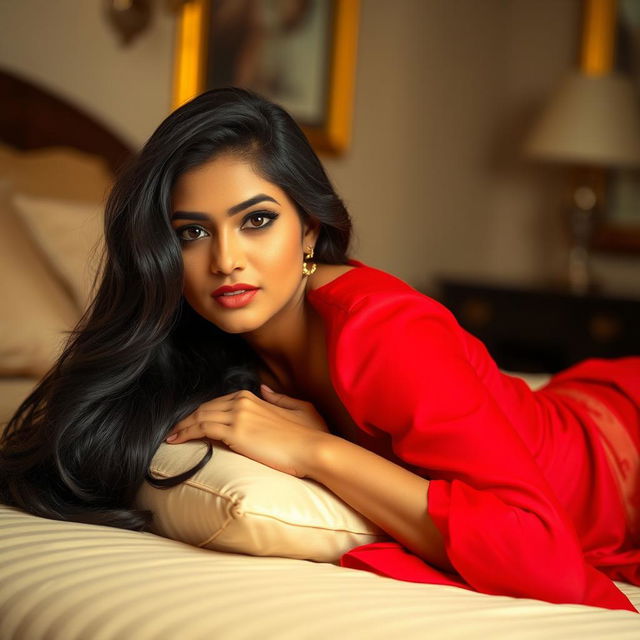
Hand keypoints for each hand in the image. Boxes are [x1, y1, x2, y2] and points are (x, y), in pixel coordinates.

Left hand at [164, 385, 331, 477]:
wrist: (314, 449)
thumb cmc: (311, 435)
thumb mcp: (299, 408)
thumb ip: (278, 398)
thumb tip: (265, 390)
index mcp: (254, 397)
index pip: (218, 403)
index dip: (202, 413)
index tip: (191, 423)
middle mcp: (242, 401)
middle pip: (205, 408)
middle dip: (187, 419)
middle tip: (173, 431)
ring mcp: (238, 415)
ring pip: (199, 417)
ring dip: (181, 427)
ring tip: (170, 437)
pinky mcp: (235, 432)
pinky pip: (202, 428)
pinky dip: (186, 433)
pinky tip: (176, 441)